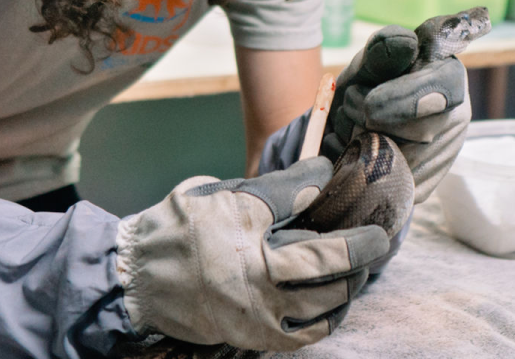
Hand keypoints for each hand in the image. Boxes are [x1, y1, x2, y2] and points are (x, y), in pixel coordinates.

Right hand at [116, 159, 389, 350]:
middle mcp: (254, 279)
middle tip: (379, 237)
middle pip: (326, 264)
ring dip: (350, 284)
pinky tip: (337, 302)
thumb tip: (320, 175)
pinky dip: (328, 319)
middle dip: (361, 250)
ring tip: (362, 267)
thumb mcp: (221, 193)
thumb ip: (273, 189)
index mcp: (244, 234)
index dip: (331, 195)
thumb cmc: (177, 227)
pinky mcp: (252, 338)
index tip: (349, 185)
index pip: (300, 206)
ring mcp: (255, 314)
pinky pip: (305, 335)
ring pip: (324, 304)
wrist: (135, 279)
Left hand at [323, 11, 482, 202]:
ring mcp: (445, 154)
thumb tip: (407, 44)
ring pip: (405, 161)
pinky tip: (359, 150)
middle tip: (350, 104)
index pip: (444, 89)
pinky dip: (365, 170)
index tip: (370, 105)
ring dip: (364, 144)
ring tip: (354, 124)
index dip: (406, 100)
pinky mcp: (424, 184)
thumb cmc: (368, 82)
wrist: (353, 121)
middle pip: (422, 132)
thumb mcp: (368, 61)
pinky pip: (392, 185)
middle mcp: (457, 117)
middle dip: (373, 121)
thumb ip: (382, 50)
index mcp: (449, 77)